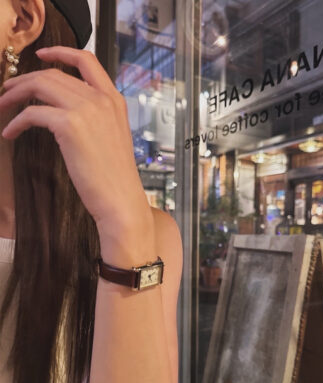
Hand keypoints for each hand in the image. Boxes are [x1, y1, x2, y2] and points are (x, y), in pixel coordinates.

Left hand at [0, 46, 153, 240]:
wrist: (121, 199)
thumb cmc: (115, 177)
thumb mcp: (112, 137)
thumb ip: (96, 117)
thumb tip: (66, 111)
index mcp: (114, 100)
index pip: (87, 60)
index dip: (61, 52)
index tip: (42, 55)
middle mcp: (101, 99)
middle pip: (54, 74)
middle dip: (25, 79)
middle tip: (8, 91)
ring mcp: (86, 109)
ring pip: (40, 86)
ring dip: (15, 94)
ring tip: (2, 107)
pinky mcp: (69, 125)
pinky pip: (32, 113)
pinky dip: (16, 122)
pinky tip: (10, 134)